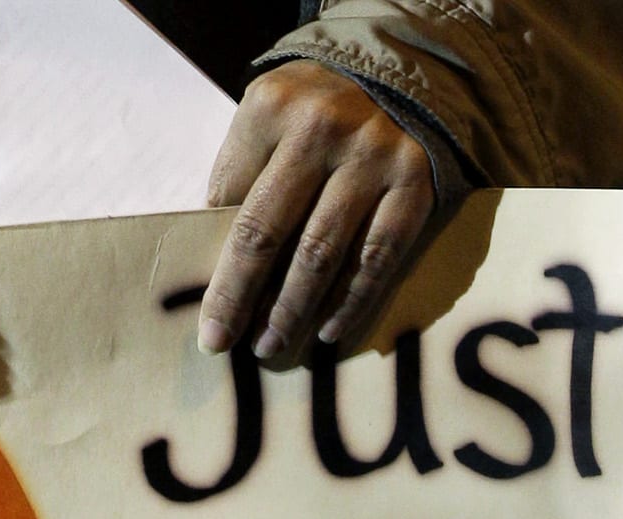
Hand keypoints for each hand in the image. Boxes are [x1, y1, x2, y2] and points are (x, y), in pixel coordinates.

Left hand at [201, 62, 434, 358]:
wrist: (415, 68)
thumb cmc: (322, 106)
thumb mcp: (271, 112)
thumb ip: (246, 170)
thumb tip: (219, 259)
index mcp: (272, 108)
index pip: (228, 198)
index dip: (214, 256)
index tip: (205, 307)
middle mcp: (322, 128)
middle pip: (266, 231)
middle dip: (238, 296)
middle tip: (221, 341)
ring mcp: (373, 156)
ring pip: (321, 253)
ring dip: (291, 310)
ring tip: (270, 345)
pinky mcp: (417, 182)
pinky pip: (378, 257)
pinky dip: (351, 301)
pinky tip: (328, 332)